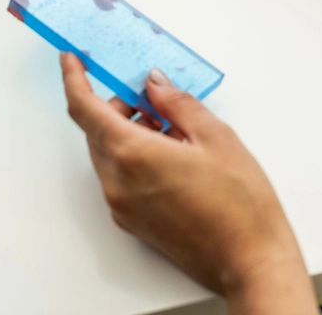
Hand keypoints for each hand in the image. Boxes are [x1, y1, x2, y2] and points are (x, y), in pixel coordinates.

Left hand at [60, 52, 317, 314]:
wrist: (250, 262)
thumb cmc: (240, 206)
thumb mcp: (215, 137)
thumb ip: (177, 104)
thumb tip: (154, 85)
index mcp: (132, 155)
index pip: (84, 109)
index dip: (74, 79)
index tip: (72, 60)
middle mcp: (117, 183)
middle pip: (96, 131)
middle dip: (115, 107)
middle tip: (151, 98)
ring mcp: (121, 206)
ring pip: (108, 154)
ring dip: (127, 132)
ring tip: (173, 131)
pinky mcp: (131, 222)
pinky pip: (119, 178)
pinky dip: (133, 158)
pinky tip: (171, 157)